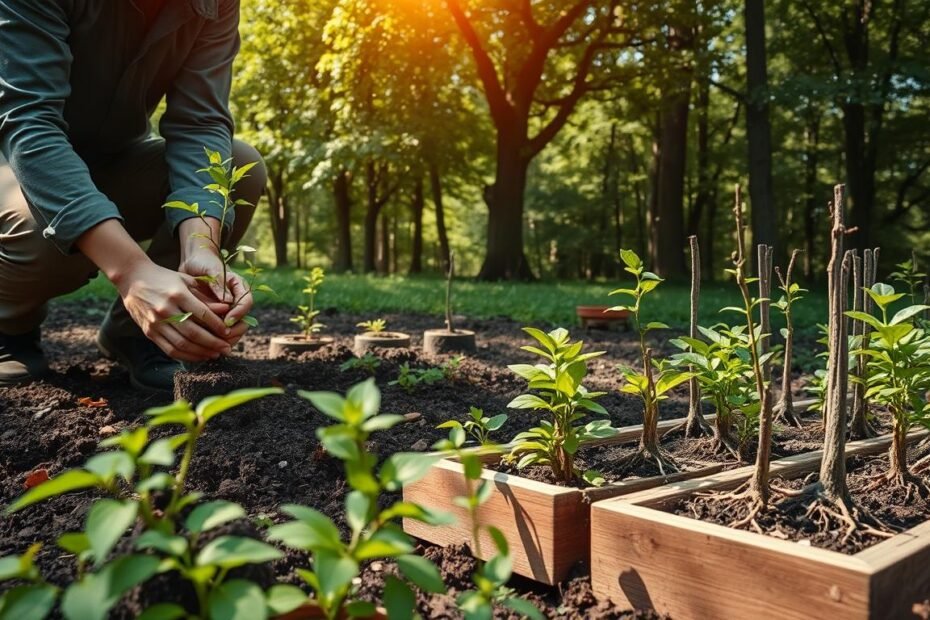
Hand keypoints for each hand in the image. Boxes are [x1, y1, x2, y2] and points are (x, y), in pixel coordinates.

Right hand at [115, 261, 232, 361]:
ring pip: (182, 344)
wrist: (132, 278)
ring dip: (201, 353)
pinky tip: (198, 356)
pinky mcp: (149, 332)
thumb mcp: (185, 281)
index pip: (202, 314)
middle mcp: (165, 310)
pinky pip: (169, 349)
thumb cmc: (163, 278)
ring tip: (215, 354)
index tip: (229, 332)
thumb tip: (227, 309)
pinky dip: (185, 356)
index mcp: (177, 294)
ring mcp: (155, 323)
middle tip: (227, 348)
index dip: (218, 326)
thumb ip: (204, 297)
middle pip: (193, 333)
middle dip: (213, 343)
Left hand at [179, 248, 253, 346]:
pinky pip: (220, 331)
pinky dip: (214, 339)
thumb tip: (227, 301)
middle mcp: (236, 300)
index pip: (246, 303)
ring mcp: (227, 310)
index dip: (239, 314)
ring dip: (225, 339)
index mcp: (240, 288)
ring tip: (213, 345)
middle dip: (234, 332)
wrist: (192, 263)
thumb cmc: (204, 263)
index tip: (227, 321)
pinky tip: (206, 344)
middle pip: (243, 321)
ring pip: (233, 330)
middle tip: (221, 339)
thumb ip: (219, 284)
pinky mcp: (216, 316)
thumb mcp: (212, 270)